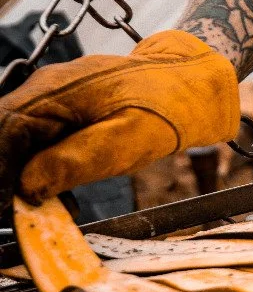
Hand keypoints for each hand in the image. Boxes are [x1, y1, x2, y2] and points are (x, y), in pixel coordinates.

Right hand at [0, 31, 239, 202]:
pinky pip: (33, 139)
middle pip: (3, 135)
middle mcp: (45, 90)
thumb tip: (27, 186)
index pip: (4, 131)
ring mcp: (52, 97)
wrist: (195, 75)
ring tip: (31, 209)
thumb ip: (79, 159)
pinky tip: (51, 192)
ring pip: (14, 138)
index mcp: (56, 92)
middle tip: (15, 217)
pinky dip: (34, 167)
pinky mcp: (62, 110)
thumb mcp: (130, 137)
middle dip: (5, 176)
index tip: (5, 210)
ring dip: (15, 173)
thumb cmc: (169, 104)